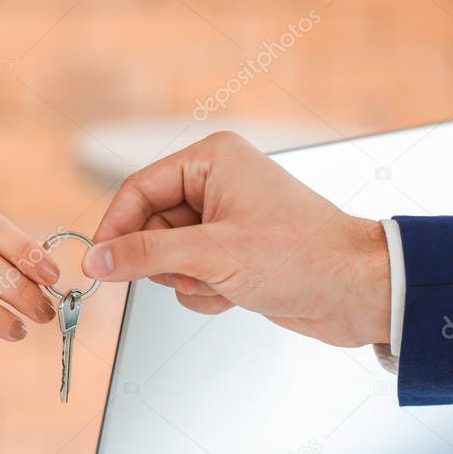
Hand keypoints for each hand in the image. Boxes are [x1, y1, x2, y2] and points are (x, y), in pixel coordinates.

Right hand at [82, 132, 391, 347]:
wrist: (356, 293)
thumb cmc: (303, 257)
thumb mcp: (211, 254)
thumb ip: (145, 254)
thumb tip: (96, 260)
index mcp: (212, 160)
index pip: (138, 190)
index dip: (115, 229)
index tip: (97, 264)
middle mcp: (215, 183)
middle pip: (148, 225)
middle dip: (164, 261)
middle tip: (186, 275)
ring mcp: (222, 220)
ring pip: (166, 255)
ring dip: (186, 280)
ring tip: (221, 283)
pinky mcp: (230, 252)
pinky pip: (188, 274)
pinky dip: (203, 291)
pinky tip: (233, 293)